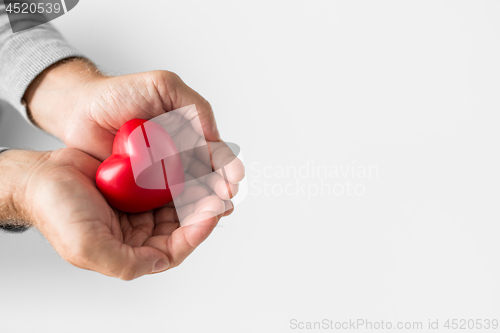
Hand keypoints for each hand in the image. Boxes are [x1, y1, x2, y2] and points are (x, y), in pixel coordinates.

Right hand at [5, 148, 224, 279]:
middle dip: (203, 209)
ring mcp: (139, 207)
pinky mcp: (137, 185)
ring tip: (213, 178)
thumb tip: (162, 261)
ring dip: (196, 191)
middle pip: (183, 224)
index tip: (212, 212)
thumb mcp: (89, 247)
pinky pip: (165, 181)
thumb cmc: (57, 211)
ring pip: (178, 202)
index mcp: (132, 251)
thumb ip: (127, 263)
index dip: (198, 232)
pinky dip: (180, 175)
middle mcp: (139, 232)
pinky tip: (191, 165)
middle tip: (221, 192)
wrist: (39, 177)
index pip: (176, 247)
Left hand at [24, 58, 243, 211]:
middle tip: (226, 196)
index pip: (215, 152)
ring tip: (216, 211)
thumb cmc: (118, 94)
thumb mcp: (163, 86)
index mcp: (190, 133)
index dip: (226, 164)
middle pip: (208, 176)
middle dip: (221, 187)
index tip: (233, 176)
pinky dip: (180, 212)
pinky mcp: (144, 190)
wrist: (79, 112)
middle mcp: (180, 155)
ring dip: (206, 203)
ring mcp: (163, 174)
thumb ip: (193, 104)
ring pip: (191, 193)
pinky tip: (189, 220)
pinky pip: (165, 203)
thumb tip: (214, 137)